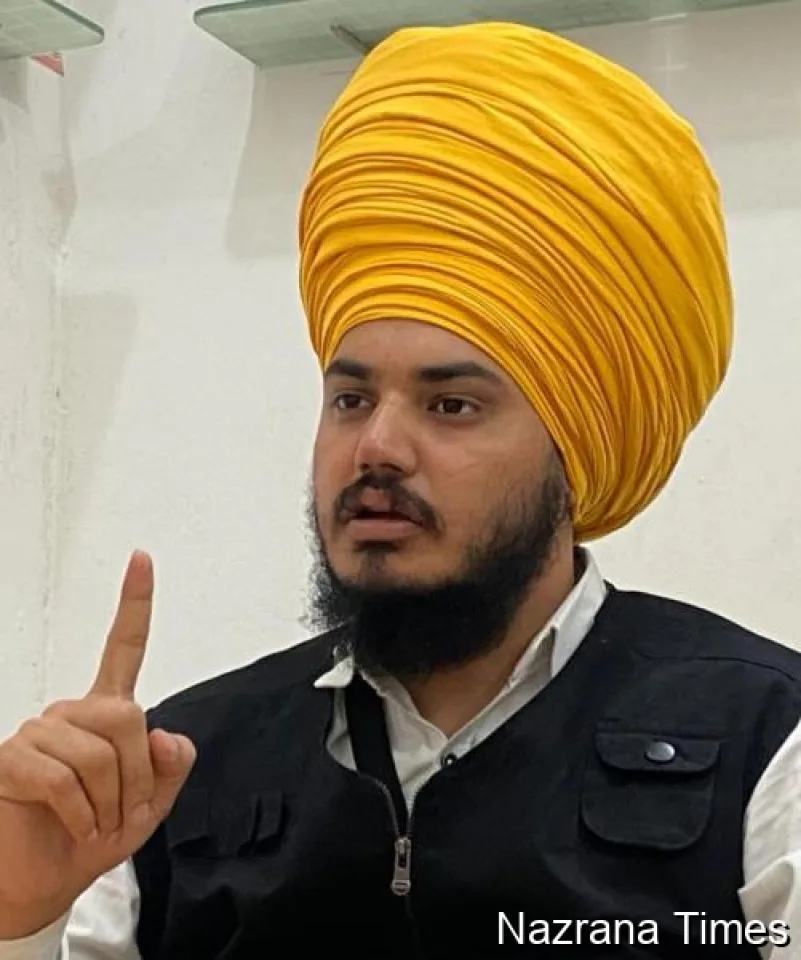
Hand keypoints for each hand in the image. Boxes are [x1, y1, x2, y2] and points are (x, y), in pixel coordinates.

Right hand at [0, 551, 194, 939]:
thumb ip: (170, 764)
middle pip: (127, 717)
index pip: (124, 648)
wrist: (46, 882)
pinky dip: (81, 814)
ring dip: (109, 801)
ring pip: (98, 752)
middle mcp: (72, 712)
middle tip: (125, 808)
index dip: (134, 603)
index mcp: (107, 712)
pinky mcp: (11, 758)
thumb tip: (162, 732)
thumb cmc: (93, 836)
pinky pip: (62, 779)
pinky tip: (75, 825)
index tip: (141, 559)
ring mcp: (38, 732)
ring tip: (94, 820)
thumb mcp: (151, 803)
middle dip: (137, 773)